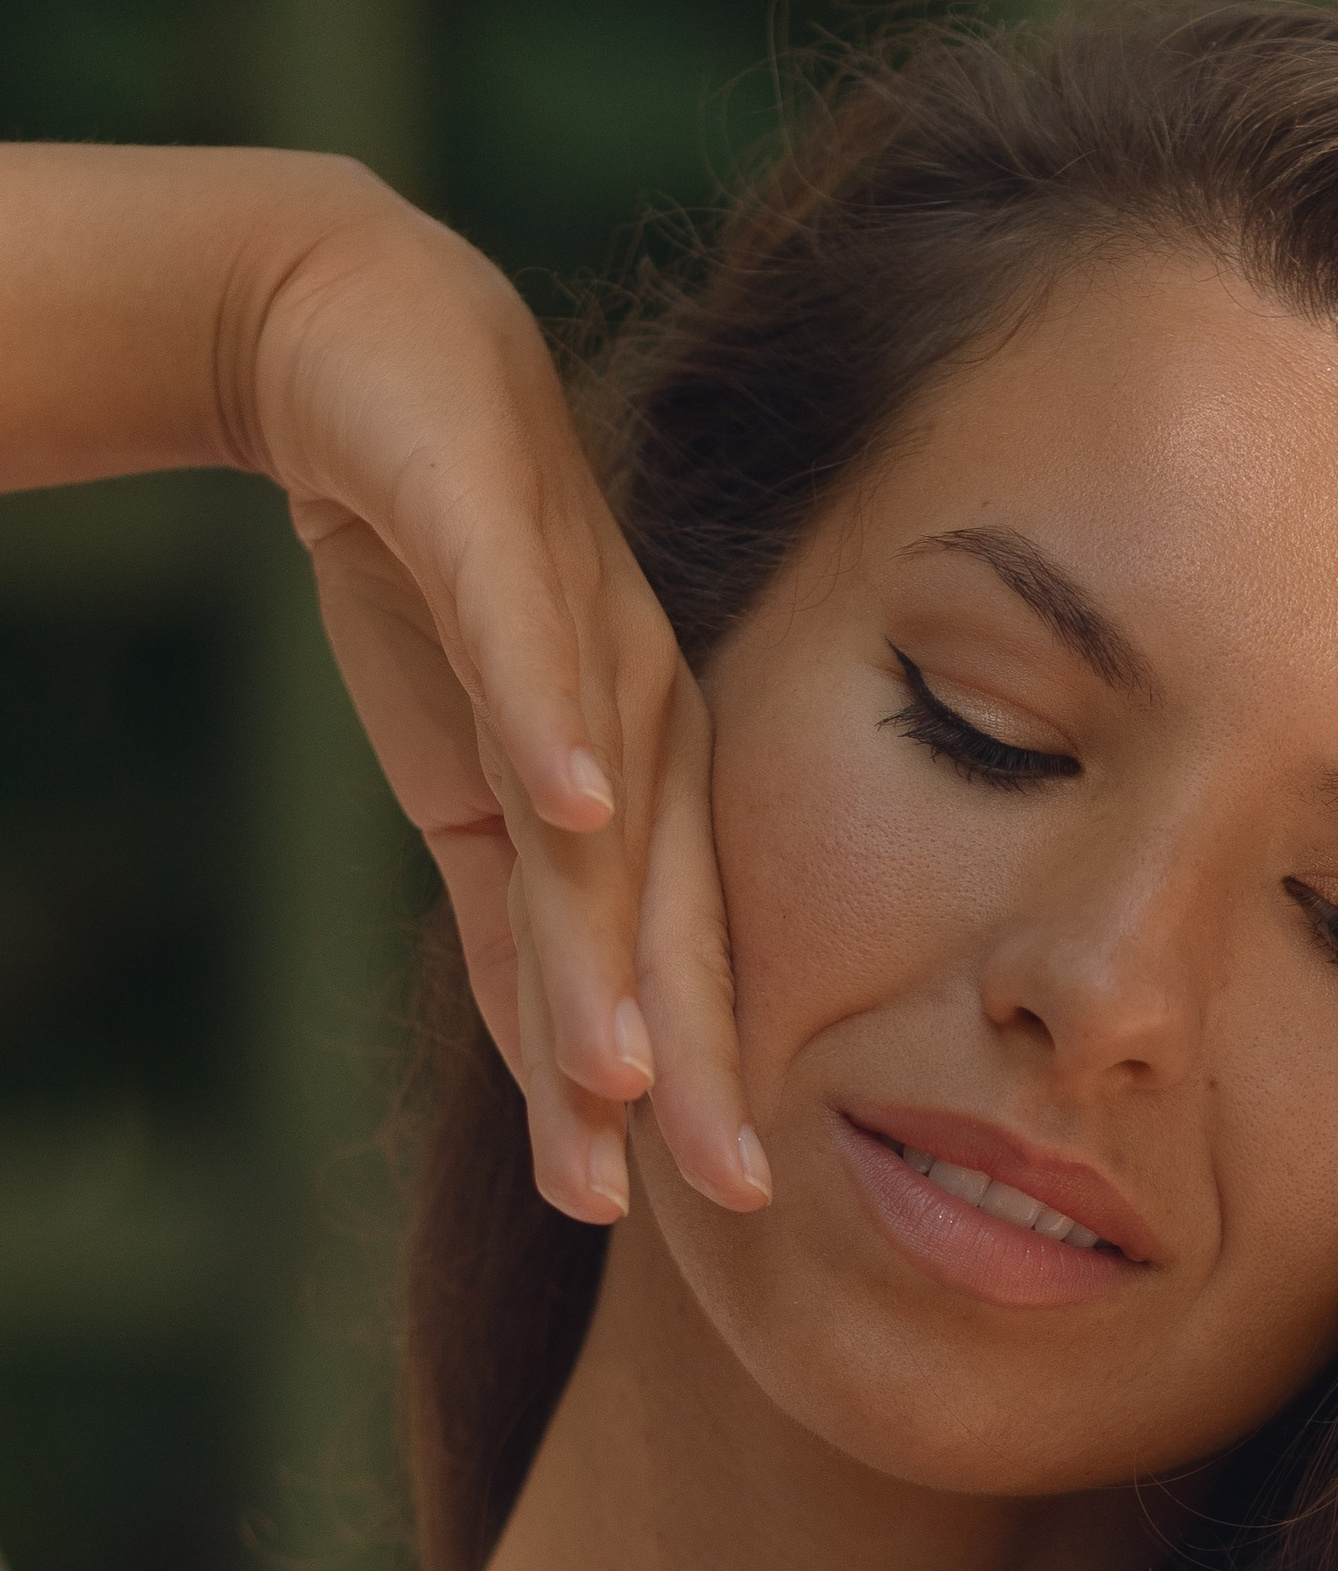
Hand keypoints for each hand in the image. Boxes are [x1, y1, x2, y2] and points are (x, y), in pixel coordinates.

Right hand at [237, 171, 768, 1225]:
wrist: (374, 363)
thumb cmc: (447, 593)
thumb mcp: (474, 794)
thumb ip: (515, 929)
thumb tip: (560, 1087)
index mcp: (651, 788)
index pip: (674, 966)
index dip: (699, 1085)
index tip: (730, 1207)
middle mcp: (645, 726)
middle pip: (667, 920)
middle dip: (694, 1062)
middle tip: (726, 1187)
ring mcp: (583, 640)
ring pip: (599, 823)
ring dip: (609, 947)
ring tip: (620, 1072)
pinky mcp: (498, 549)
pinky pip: (530, 652)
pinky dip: (552, 731)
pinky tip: (570, 806)